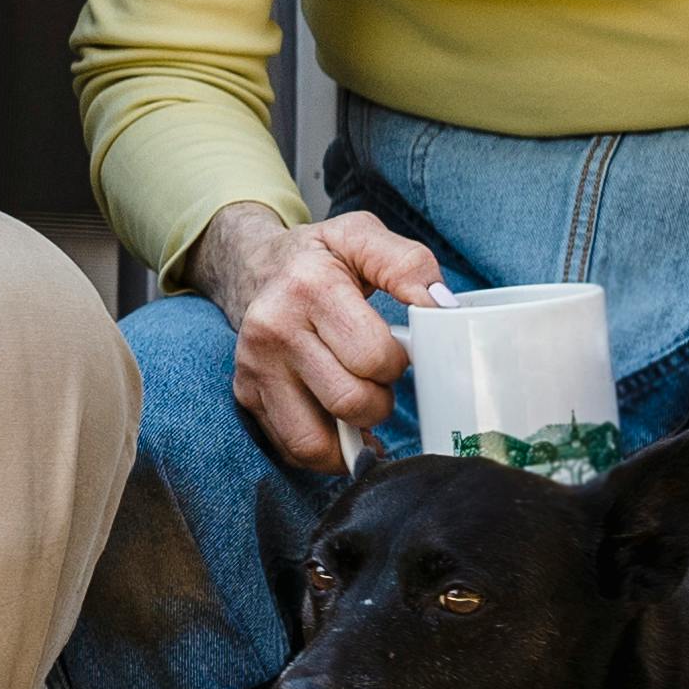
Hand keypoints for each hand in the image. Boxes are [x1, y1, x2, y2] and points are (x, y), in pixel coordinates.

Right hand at [185, 202, 443, 474]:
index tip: (396, 349)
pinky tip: (340, 429)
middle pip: (350, 402)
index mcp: (309, 287)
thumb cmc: (319, 257)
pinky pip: (293, 450)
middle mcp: (273, 329)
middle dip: (380, 399)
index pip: (375, 357)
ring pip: (316, 441)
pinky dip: (326, 452)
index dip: (398, 362)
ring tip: (360, 406)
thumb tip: (443, 309)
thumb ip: (408, 263)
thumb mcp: (362, 236)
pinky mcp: (245, 394)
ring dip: (352, 434)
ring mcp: (254, 367)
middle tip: (378, 377)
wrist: (251, 264)